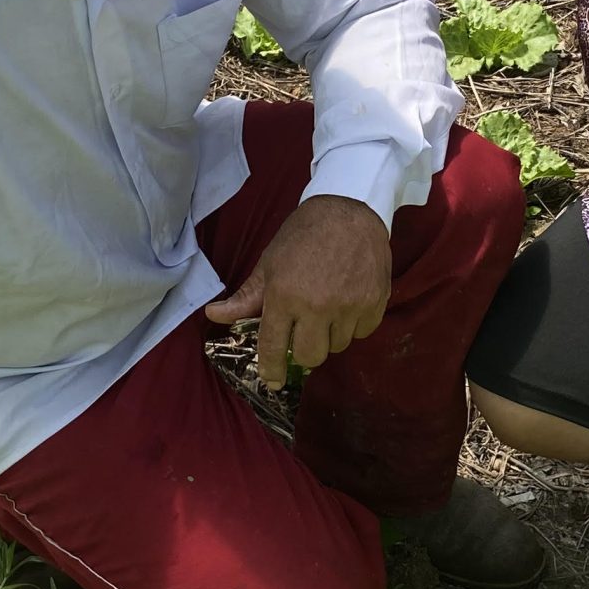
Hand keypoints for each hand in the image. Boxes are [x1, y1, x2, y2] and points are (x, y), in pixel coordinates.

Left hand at [203, 195, 391, 386]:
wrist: (349, 208)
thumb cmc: (303, 234)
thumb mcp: (269, 262)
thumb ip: (247, 296)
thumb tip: (214, 316)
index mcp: (284, 296)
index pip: (274, 347)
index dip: (272, 369)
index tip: (272, 380)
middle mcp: (317, 307)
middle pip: (310, 356)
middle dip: (305, 350)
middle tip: (305, 332)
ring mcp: (349, 306)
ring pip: (338, 346)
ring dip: (331, 335)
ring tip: (329, 310)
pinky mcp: (375, 303)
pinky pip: (362, 332)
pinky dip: (354, 325)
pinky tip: (349, 303)